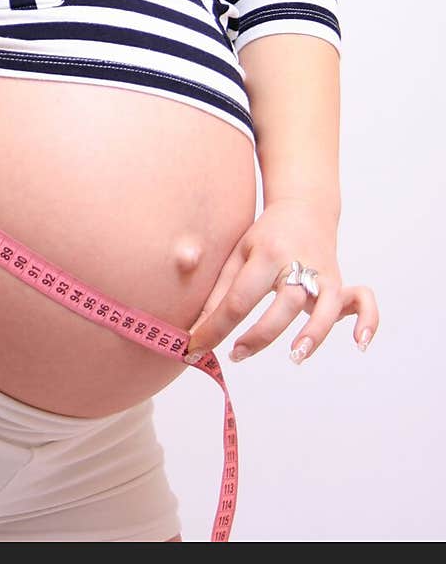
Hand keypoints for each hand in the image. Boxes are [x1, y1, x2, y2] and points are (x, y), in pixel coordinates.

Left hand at [183, 198, 378, 365]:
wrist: (303, 207)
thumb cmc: (265, 236)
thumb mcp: (238, 255)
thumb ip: (220, 292)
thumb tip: (196, 331)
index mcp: (266, 254)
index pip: (239, 298)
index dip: (215, 327)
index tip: (195, 348)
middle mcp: (298, 263)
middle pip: (283, 303)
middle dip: (259, 335)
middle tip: (236, 354)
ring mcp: (324, 274)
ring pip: (325, 306)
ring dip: (313, 333)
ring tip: (295, 356)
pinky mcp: (341, 282)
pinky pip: (363, 300)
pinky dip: (368, 320)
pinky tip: (359, 343)